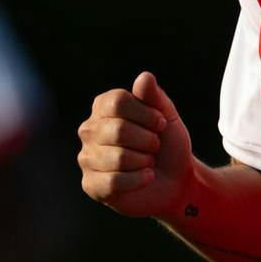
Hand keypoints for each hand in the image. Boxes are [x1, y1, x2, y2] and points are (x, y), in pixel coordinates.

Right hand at [76, 71, 192, 218]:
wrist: (174, 181)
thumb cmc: (166, 145)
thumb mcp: (167, 117)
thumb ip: (154, 97)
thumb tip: (144, 77)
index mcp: (102, 107)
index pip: (118, 102)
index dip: (146, 114)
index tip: (161, 124)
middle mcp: (88, 130)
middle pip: (118, 130)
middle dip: (148, 141)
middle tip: (154, 146)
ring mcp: (86, 158)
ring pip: (118, 158)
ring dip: (144, 162)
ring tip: (148, 162)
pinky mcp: (90, 185)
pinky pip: (114, 182)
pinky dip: (138, 180)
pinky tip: (145, 177)